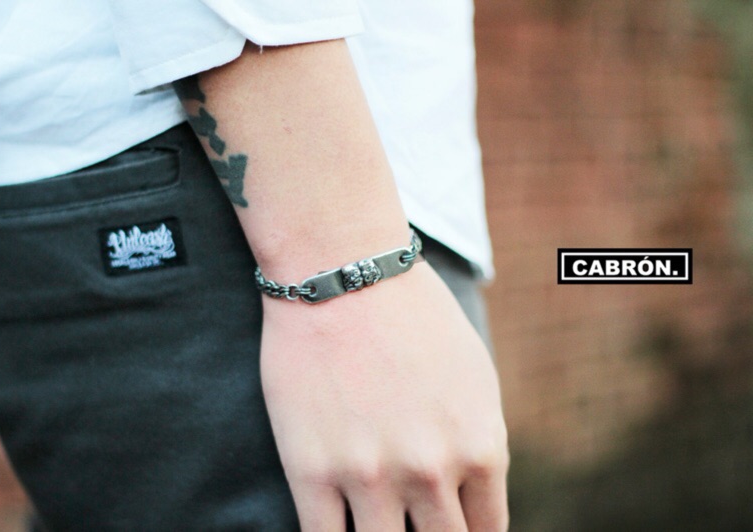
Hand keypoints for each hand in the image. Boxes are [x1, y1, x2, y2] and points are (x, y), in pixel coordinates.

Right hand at [261, 262, 508, 530]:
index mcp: (480, 447)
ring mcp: (369, 476)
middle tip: (411, 521)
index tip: (449, 528)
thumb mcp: (475, 377)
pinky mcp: (312, 472)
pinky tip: (335, 527)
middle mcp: (431, 471)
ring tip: (375, 519)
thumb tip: (471, 490)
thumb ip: (480, 442)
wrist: (343, 272)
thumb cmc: (413, 315)